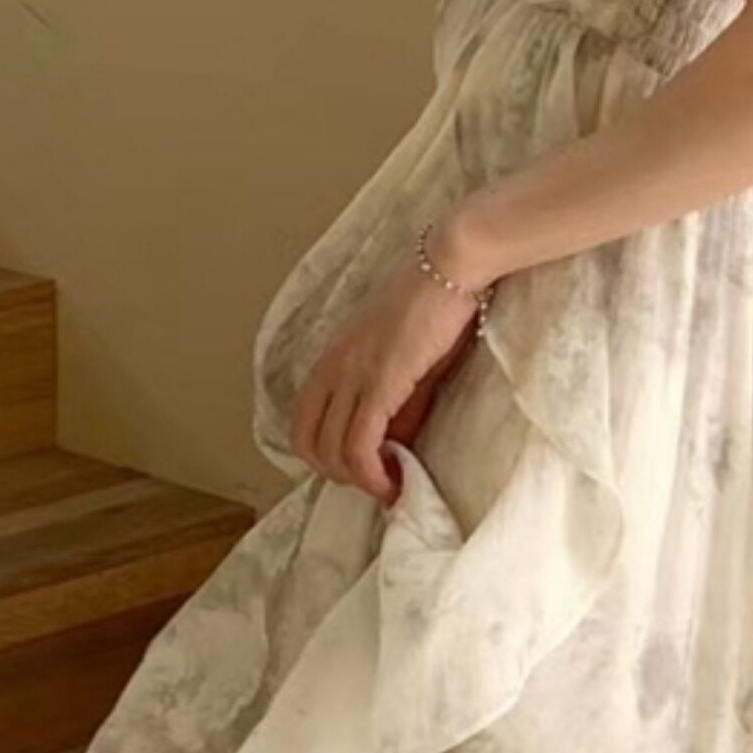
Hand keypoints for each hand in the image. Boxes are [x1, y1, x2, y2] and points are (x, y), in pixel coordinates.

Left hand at [288, 242, 488, 501]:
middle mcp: (333, 365)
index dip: (322, 453)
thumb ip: (398, 403)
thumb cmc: (436, 306)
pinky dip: (372, 474)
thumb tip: (396, 446)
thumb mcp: (409, 361)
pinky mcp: (379, 381)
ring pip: (330, 449)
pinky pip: (360, 443)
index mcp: (333, 355)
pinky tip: (394, 481)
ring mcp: (352, 372)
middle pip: (306, 441)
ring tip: (388, 485)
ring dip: (357, 480)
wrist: (450, 266)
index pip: (302, 419)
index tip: (360, 466)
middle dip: (336, 473)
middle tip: (374, 481)